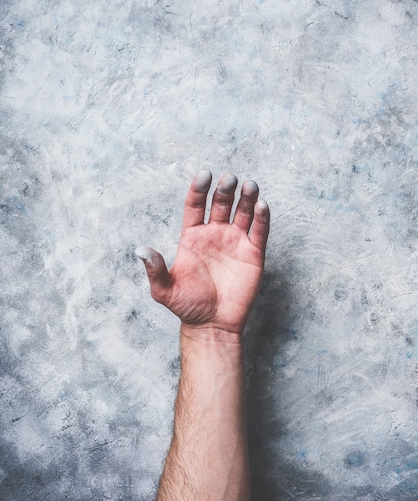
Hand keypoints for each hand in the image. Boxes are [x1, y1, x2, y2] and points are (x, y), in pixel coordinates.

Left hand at [137, 170, 269, 335]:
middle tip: (229, 179)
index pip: (195, 204)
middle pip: (221, 203)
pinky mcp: (253, 253)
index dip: (199, 189)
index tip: (204, 175)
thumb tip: (140, 249)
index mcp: (192, 236)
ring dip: (246, 197)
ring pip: (243, 212)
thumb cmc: (187, 307)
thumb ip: (154, 269)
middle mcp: (214, 233)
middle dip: (225, 189)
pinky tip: (261, 205)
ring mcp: (235, 241)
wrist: (212, 325)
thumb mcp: (164, 290)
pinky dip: (262, 217)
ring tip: (249, 185)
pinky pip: (259, 231)